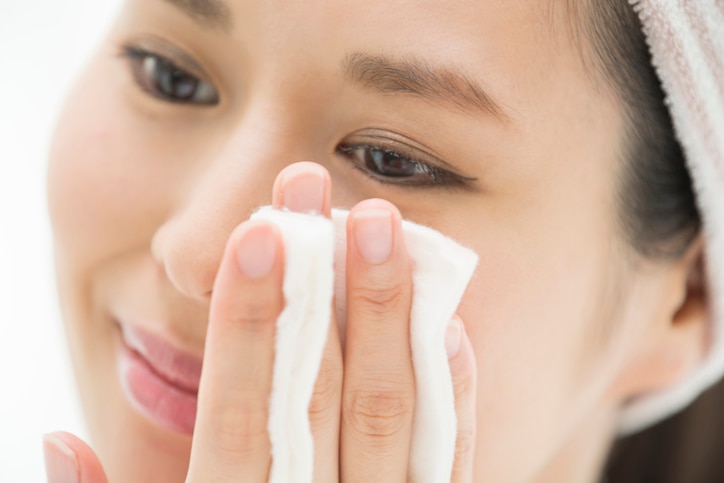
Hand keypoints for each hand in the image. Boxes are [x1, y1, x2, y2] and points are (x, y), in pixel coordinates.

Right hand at [44, 162, 477, 481]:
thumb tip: (56, 439)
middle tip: (321, 195)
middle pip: (325, 397)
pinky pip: (455, 461)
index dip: (249, 324)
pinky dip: (455, 392)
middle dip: (325, 291)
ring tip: (389, 229)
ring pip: (399, 415)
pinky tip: (449, 324)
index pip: (243, 413)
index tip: (261, 235)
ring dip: (394, 318)